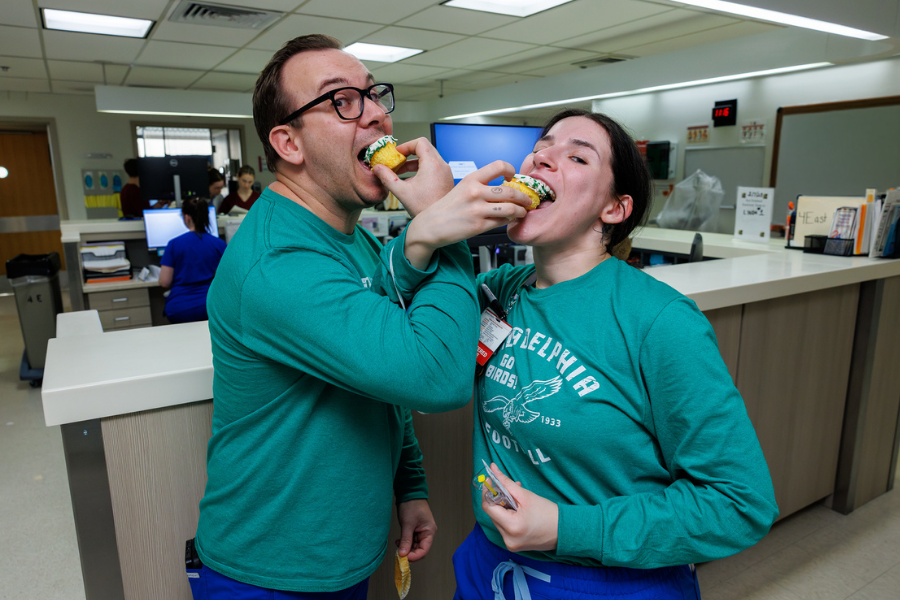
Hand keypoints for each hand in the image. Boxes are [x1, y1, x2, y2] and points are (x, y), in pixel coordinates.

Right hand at [372, 137, 451, 216]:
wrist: (440, 223)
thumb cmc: (425, 209)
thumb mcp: (401, 192)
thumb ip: (387, 178)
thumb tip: (378, 169)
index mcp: (432, 164)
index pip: (420, 142)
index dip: (406, 145)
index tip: (397, 154)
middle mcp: (442, 166)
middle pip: (425, 148)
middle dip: (408, 154)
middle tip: (397, 162)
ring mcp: (446, 173)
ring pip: (429, 158)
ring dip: (414, 163)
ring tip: (401, 173)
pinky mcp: (446, 179)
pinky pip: (434, 167)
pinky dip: (422, 169)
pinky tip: (412, 181)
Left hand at [396, 499, 436, 561]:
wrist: (409, 493)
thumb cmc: (411, 505)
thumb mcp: (408, 524)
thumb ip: (406, 540)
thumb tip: (403, 554)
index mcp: (429, 531)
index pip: (424, 550)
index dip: (414, 556)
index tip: (404, 558)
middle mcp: (426, 533)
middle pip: (419, 550)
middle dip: (409, 553)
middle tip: (399, 555)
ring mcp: (420, 532)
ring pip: (414, 546)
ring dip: (406, 548)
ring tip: (398, 546)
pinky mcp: (414, 530)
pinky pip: (411, 541)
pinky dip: (405, 543)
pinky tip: (398, 542)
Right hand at [402, 161, 531, 268]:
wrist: (430, 226)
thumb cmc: (446, 208)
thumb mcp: (462, 189)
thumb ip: (481, 186)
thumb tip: (503, 188)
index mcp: (471, 179)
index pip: (499, 166)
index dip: (511, 170)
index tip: (513, 177)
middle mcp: (475, 192)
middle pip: (511, 191)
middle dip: (524, 197)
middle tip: (527, 200)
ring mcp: (478, 210)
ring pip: (510, 208)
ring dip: (520, 211)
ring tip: (521, 212)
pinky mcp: (479, 226)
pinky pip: (502, 221)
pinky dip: (508, 220)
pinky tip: (507, 220)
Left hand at [481, 463, 557, 552]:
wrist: (564, 531)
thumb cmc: (548, 513)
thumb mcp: (526, 496)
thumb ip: (506, 483)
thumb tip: (493, 469)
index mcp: (511, 527)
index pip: (488, 507)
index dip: (487, 492)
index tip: (490, 481)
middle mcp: (508, 539)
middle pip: (493, 514)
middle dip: (498, 499)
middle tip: (509, 488)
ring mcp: (510, 544)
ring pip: (498, 520)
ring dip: (503, 507)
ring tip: (517, 499)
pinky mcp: (513, 545)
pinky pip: (504, 527)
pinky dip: (508, 516)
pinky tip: (518, 510)